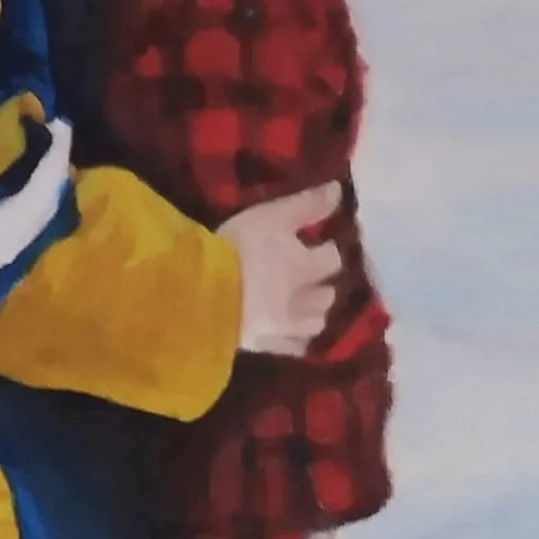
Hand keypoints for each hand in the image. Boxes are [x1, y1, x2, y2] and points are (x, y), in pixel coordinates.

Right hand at [219, 183, 343, 354]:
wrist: (199, 294)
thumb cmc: (235, 249)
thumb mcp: (269, 216)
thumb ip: (305, 205)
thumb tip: (339, 190)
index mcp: (304, 268)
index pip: (332, 259)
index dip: (327, 251)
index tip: (318, 245)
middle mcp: (302, 302)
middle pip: (327, 297)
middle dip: (322, 286)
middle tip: (309, 277)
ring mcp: (283, 329)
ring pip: (314, 325)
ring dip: (312, 314)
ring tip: (301, 305)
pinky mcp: (263, 347)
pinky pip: (291, 348)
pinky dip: (294, 339)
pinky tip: (286, 331)